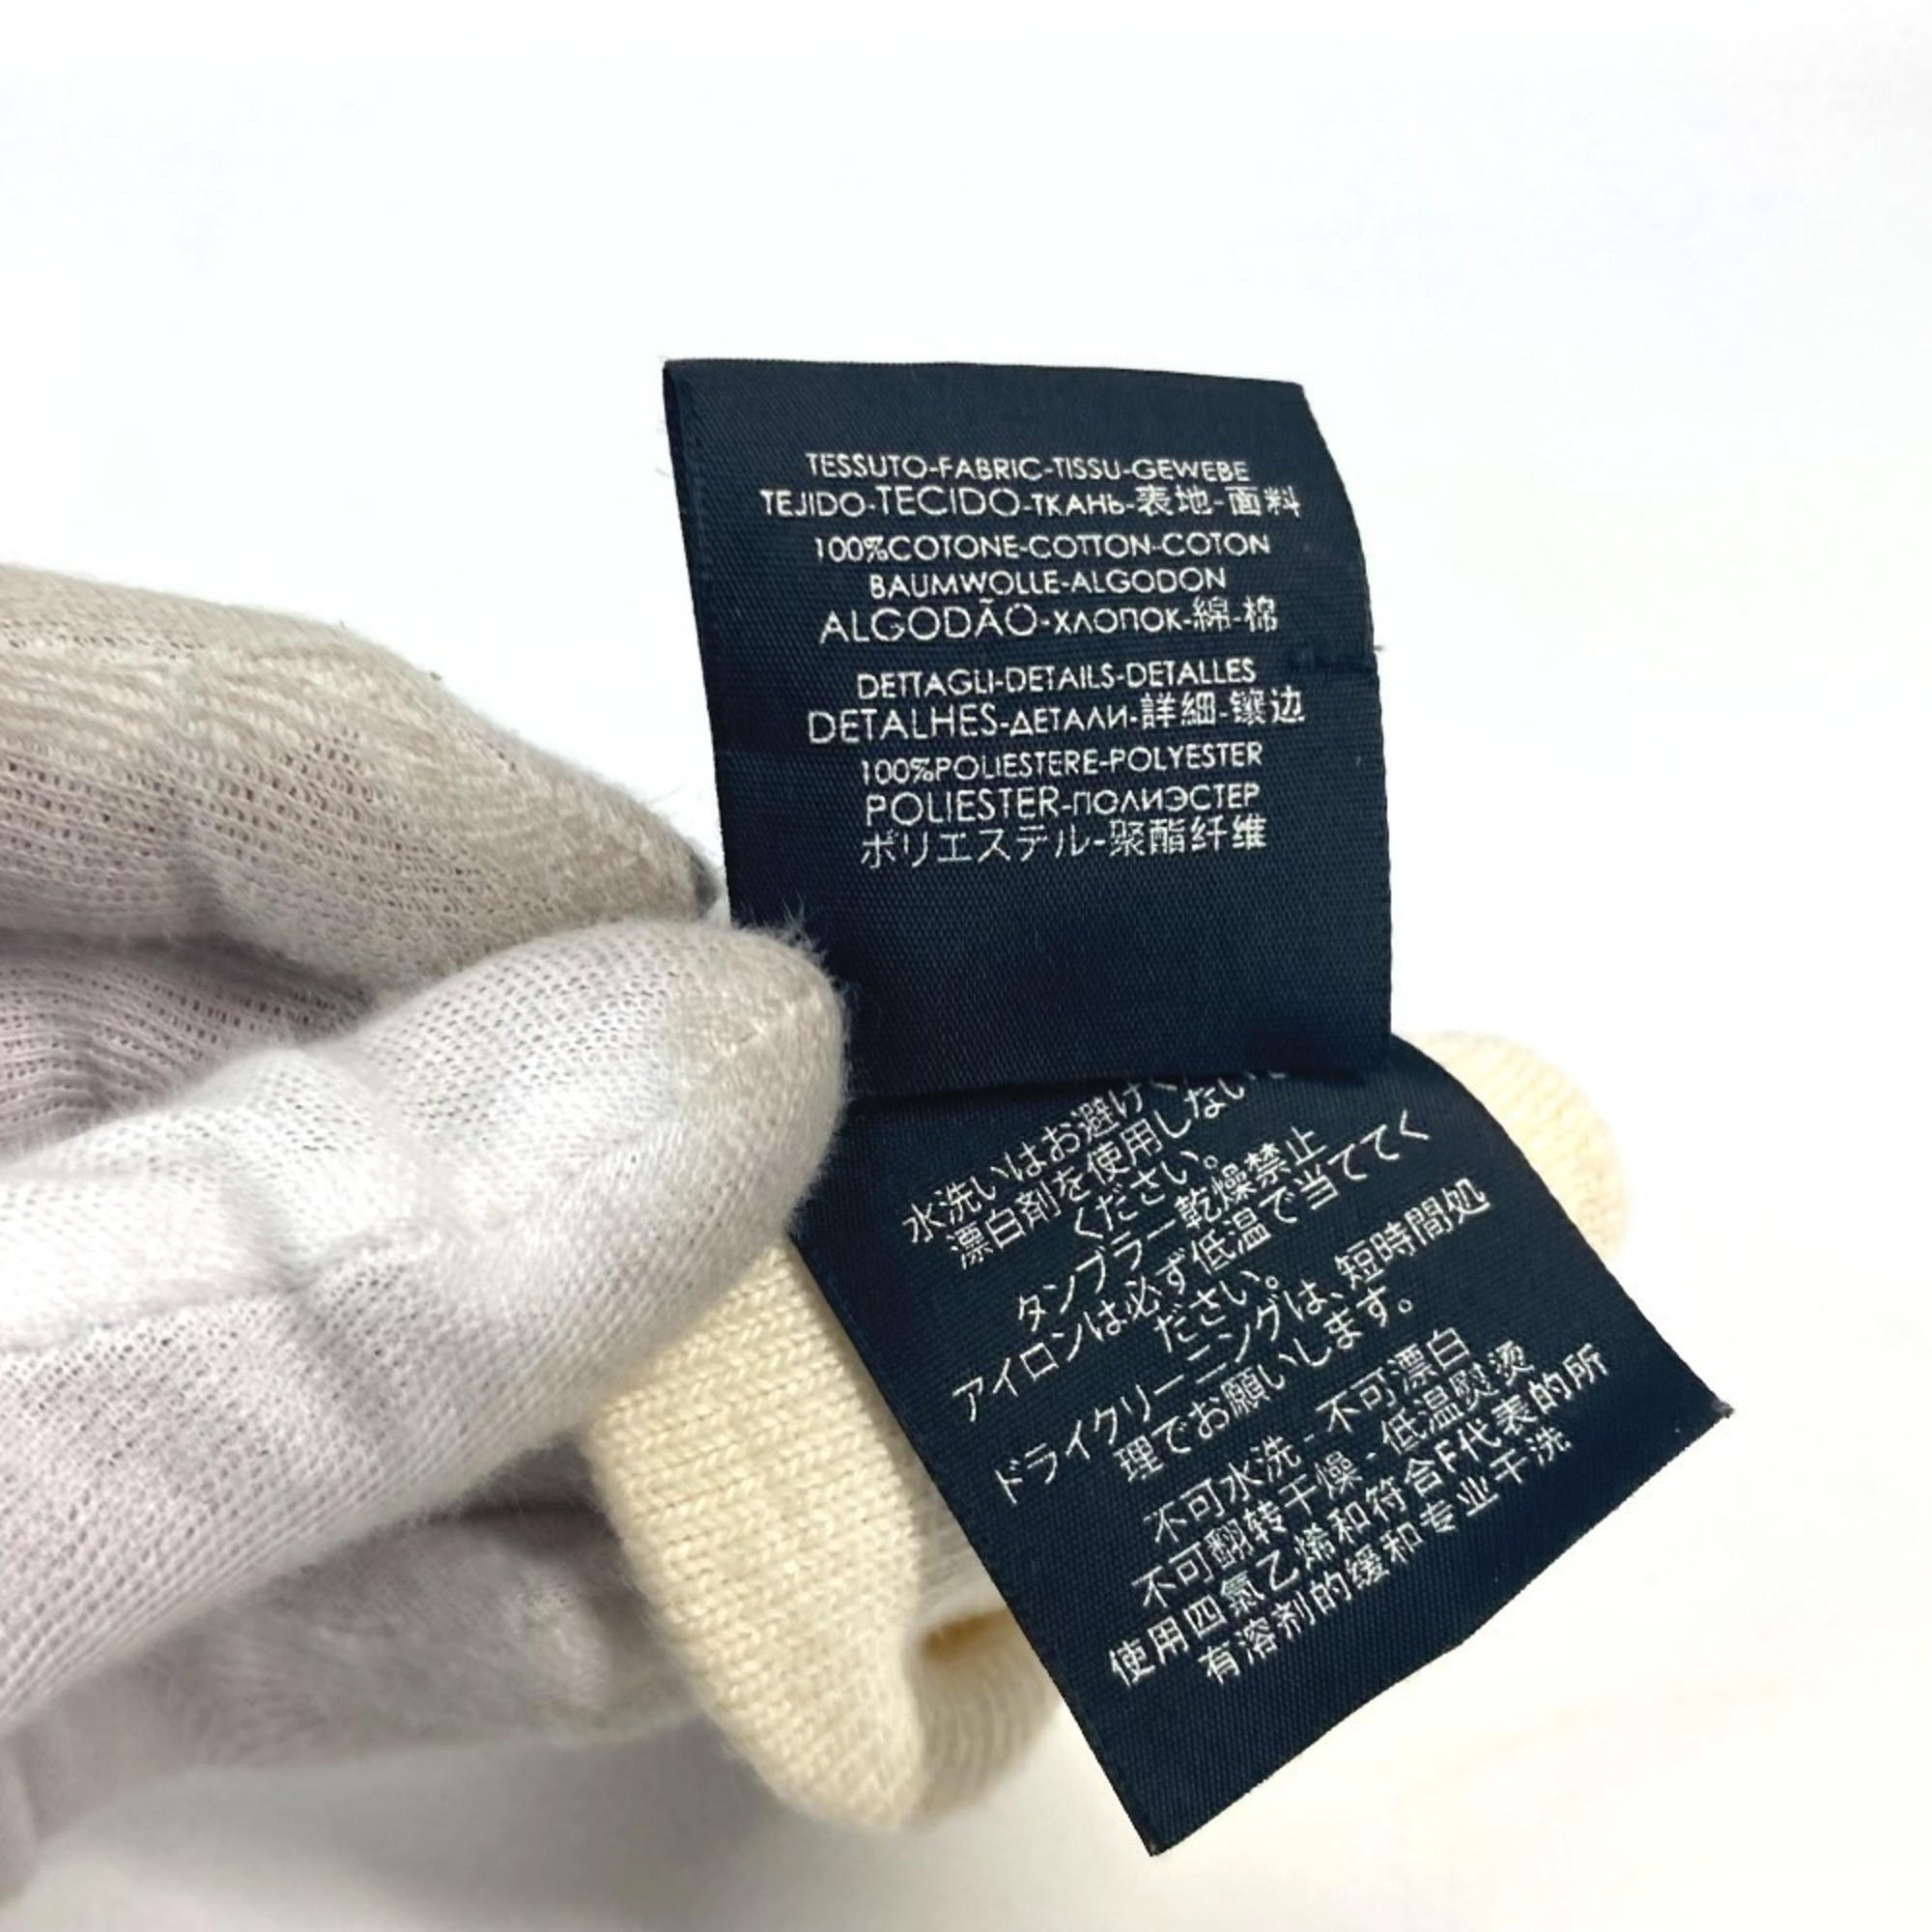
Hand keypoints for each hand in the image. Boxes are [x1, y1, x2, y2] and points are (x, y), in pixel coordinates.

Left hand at [0, 565, 842, 1893]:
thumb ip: (272, 1288)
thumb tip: (730, 1053)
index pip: (134, 739)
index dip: (457, 819)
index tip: (750, 972)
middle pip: (278, 1047)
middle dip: (587, 1164)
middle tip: (874, 1250)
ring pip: (301, 1322)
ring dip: (577, 1414)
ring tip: (854, 1449)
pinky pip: (245, 1553)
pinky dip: (449, 1607)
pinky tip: (660, 1631)